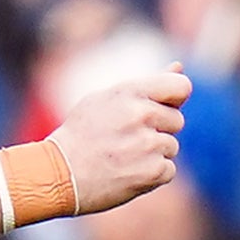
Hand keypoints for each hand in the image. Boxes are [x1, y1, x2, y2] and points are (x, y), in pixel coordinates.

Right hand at [54, 68, 186, 213]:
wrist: (59, 174)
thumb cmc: (82, 134)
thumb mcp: (106, 99)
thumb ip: (147, 85)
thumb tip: (179, 66)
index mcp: (130, 93)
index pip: (180, 86)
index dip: (176, 97)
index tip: (165, 106)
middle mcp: (142, 115)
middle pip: (177, 120)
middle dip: (159, 129)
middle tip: (128, 137)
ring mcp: (148, 144)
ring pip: (171, 146)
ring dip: (154, 153)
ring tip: (123, 156)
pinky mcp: (153, 172)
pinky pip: (168, 170)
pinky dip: (152, 174)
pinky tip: (127, 172)